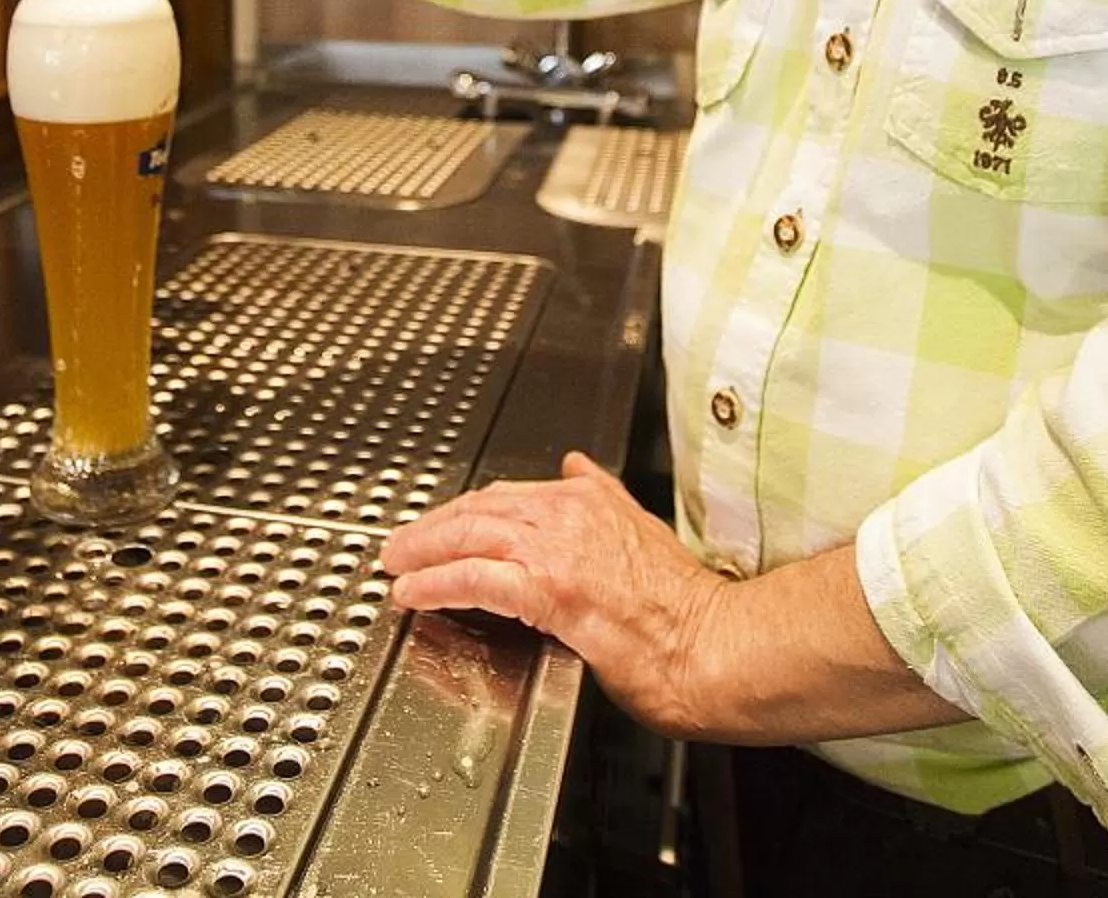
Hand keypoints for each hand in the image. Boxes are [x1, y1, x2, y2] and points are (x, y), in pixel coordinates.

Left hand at [381, 452, 728, 738]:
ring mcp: (557, 550)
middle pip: (477, 510)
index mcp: (588, 498)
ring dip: (421, 551)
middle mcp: (568, 513)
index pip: (506, 496)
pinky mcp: (549, 589)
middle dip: (431, 527)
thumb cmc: (685, 605)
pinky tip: (413, 594)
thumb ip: (602, 495)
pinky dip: (436, 583)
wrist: (713, 643)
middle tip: (399, 545)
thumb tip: (576, 465)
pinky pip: (475, 578)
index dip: (464, 512)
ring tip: (394, 566)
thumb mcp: (641, 528)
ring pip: (468, 536)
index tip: (440, 527)